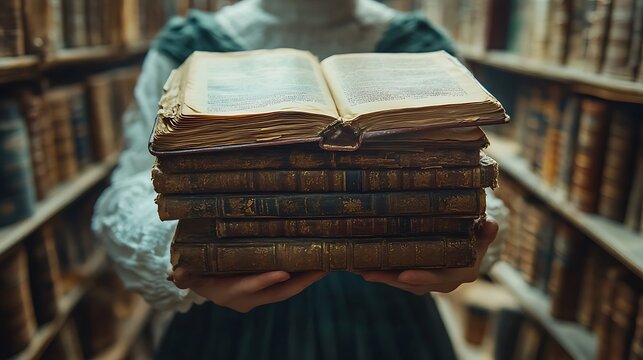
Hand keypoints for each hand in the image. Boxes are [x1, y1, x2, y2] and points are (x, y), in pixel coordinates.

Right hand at [171, 269, 325, 312]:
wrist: (202, 281)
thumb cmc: (195, 272)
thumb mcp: (189, 273)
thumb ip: (186, 274)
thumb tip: (177, 273)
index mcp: (230, 293)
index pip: (250, 287)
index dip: (265, 280)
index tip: (283, 271)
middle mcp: (249, 298)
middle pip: (279, 291)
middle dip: (302, 281)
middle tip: (323, 267)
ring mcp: (261, 294)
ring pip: (288, 288)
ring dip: (308, 277)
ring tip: (328, 262)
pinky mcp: (268, 289)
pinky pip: (288, 283)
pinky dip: (303, 274)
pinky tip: (317, 260)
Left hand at [358, 217, 498, 294]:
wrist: (472, 246)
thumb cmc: (477, 236)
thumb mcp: (483, 234)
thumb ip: (486, 231)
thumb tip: (492, 224)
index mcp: (461, 273)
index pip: (440, 277)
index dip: (422, 277)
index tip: (404, 276)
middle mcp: (444, 282)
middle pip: (414, 284)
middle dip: (391, 279)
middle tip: (368, 273)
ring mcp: (429, 282)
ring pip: (402, 283)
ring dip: (381, 277)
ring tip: (359, 269)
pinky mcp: (417, 278)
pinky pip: (398, 278)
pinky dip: (382, 273)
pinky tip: (361, 266)